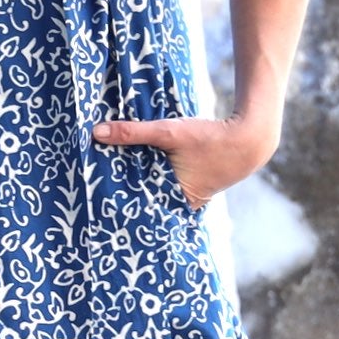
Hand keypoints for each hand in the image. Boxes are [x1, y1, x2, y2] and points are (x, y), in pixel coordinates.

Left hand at [91, 112, 277, 209]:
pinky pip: (162, 182)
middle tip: (89, 183)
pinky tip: (130, 164)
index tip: (89, 193)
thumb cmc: (210, 139)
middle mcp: (179, 203)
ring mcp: (185, 196)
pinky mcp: (189, 184)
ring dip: (134, 179)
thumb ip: (133, 132)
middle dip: (121, 189)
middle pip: (142, 198)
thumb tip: (97, 132)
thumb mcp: (169, 133)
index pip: (135, 205)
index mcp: (173, 200)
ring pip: (151, 189)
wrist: (249, 139)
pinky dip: (148, 174)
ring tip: (103, 173)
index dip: (113, 199)